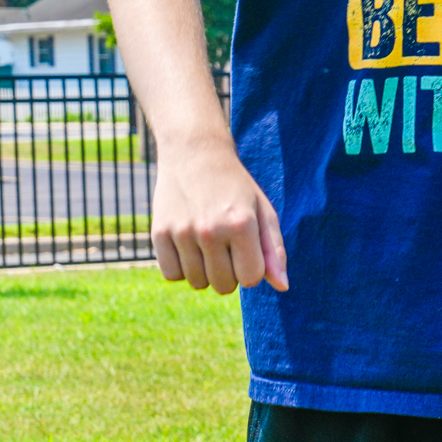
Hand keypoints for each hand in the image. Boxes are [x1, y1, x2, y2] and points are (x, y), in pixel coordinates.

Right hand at [151, 138, 288, 293]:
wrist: (194, 154)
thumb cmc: (235, 188)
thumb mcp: (262, 211)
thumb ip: (274, 250)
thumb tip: (282, 287)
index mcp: (241, 224)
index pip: (251, 279)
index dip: (251, 268)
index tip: (246, 248)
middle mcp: (210, 230)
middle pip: (224, 286)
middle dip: (229, 273)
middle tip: (226, 245)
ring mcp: (182, 232)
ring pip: (197, 283)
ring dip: (205, 271)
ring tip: (207, 244)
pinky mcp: (159, 232)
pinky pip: (172, 275)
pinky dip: (181, 268)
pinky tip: (187, 246)